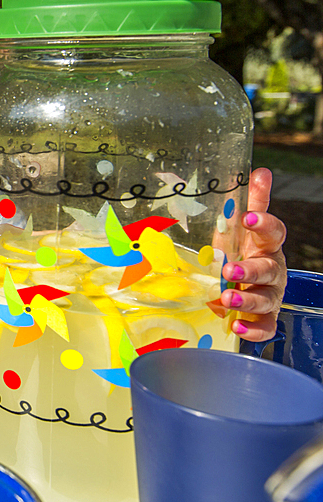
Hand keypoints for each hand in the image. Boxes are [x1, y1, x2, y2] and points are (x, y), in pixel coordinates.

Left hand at [219, 167, 287, 341]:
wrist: (243, 285)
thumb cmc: (241, 252)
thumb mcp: (239, 228)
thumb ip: (250, 202)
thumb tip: (261, 171)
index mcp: (266, 246)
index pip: (274, 232)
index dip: (265, 223)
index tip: (249, 217)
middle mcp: (273, 271)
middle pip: (270, 269)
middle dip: (251, 270)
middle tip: (230, 270)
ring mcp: (270, 296)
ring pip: (267, 299)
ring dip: (248, 300)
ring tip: (227, 298)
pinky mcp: (264, 318)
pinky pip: (265, 327)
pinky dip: (253, 330)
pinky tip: (236, 328)